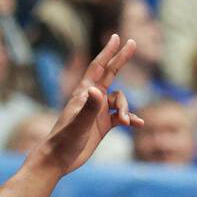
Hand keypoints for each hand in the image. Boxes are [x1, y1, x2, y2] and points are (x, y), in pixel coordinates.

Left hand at [33, 35, 141, 175]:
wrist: (57, 160)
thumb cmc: (64, 140)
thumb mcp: (79, 123)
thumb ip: (90, 107)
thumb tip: (97, 90)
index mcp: (84, 93)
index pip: (98, 67)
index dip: (108, 52)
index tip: (116, 37)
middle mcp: (92, 100)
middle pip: (110, 74)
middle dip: (121, 59)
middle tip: (133, 42)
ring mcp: (97, 112)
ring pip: (119, 101)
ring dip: (126, 109)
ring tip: (126, 121)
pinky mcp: (102, 126)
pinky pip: (120, 118)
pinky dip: (130, 119)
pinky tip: (138, 124)